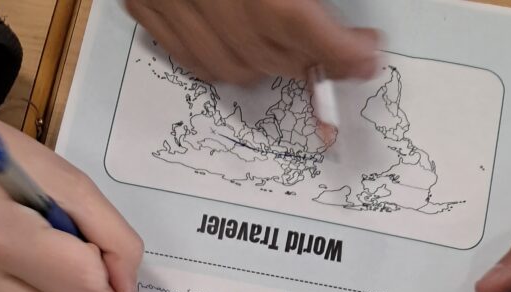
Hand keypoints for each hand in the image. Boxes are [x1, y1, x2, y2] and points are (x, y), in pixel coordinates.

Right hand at [125, 0, 380, 84]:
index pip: (301, 24)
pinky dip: (224, 63)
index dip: (340, 50)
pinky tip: (249, 51)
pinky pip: (190, 57)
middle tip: (343, 52)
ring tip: (297, 51)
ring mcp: (169, 0)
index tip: (367, 56)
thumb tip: (334, 21)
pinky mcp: (143, 1)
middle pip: (268, 52)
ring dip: (271, 67)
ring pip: (230, 66)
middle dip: (311, 60)